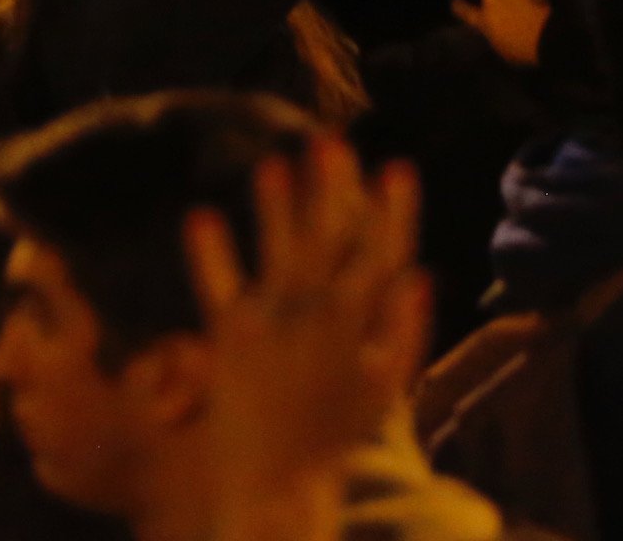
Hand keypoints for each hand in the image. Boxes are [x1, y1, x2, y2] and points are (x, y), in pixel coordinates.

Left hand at [190, 137, 434, 540]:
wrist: (280, 481)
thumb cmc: (334, 430)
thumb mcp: (385, 387)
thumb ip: (404, 333)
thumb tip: (421, 276)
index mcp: (360, 328)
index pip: (382, 259)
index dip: (392, 213)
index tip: (397, 166)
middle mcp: (318, 321)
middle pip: (328, 244)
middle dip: (330, 191)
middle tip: (328, 141)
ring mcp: (273, 328)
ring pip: (279, 257)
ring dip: (276, 211)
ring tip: (271, 162)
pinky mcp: (228, 340)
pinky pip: (218, 291)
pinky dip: (211, 257)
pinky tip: (201, 215)